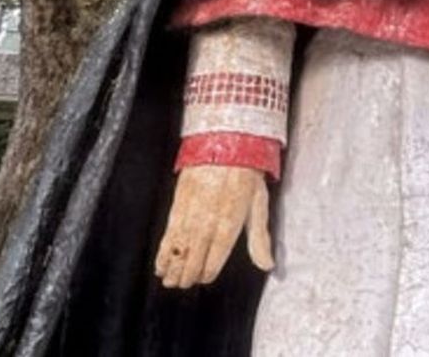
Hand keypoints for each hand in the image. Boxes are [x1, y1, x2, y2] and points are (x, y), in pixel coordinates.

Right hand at [154, 165, 273, 287]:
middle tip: (183, 284)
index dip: (207, 273)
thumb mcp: (259, 205)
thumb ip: (260, 239)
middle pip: (193, 259)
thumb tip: (268, 265)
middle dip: (187, 276)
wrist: (224, 143)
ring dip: (172, 268)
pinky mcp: (177, 205)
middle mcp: (207, 223)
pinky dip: (163, 252)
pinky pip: (168, 235)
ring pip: (178, 250)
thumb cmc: (245, 174)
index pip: (214, 260)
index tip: (204, 278)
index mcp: (229, 225)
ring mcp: (190, 215)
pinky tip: (160, 263)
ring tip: (169, 280)